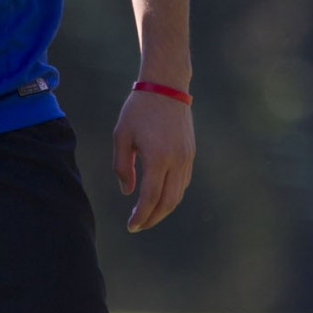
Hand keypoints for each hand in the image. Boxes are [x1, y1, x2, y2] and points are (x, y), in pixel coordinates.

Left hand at [112, 89, 194, 231]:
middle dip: (152, 218)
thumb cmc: (139, 109)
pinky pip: (183, 182)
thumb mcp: (121, 136)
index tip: (130, 226)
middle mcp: (176, 161)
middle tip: (138, 226)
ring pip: (178, 194)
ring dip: (163, 209)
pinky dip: (172, 195)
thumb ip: (122, 166)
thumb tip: (128, 191)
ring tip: (147, 215)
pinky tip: (159, 197)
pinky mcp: (190, 153)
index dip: (140, 215)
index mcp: (158, 158)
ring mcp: (187, 158)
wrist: (167, 87)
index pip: (150, 197)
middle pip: (168, 202)